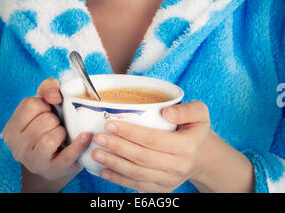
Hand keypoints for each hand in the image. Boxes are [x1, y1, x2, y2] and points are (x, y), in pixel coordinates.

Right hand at [3, 78, 91, 180]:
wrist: (56, 159)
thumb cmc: (50, 126)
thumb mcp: (45, 104)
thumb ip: (48, 88)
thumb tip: (55, 95)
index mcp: (12, 127)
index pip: (30, 104)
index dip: (45, 104)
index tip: (48, 111)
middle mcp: (17, 146)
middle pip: (44, 120)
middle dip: (55, 119)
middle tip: (54, 126)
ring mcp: (32, 160)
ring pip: (52, 136)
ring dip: (62, 132)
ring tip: (61, 136)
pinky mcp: (51, 170)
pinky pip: (66, 155)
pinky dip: (78, 145)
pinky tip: (85, 137)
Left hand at [91, 101, 209, 192]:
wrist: (201, 155)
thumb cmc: (195, 128)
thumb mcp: (200, 113)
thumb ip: (185, 109)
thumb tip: (166, 112)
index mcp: (186, 146)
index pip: (153, 139)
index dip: (130, 132)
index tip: (111, 124)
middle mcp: (178, 166)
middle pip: (142, 157)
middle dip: (117, 147)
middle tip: (98, 137)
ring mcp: (170, 180)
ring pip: (137, 173)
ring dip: (114, 164)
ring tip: (96, 153)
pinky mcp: (162, 189)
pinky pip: (138, 185)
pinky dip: (119, 179)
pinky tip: (104, 171)